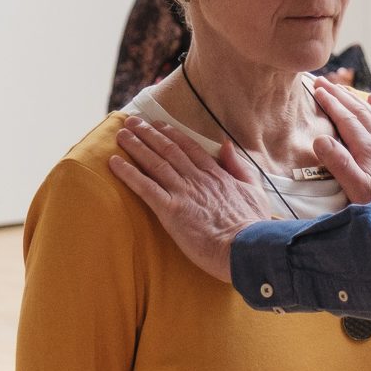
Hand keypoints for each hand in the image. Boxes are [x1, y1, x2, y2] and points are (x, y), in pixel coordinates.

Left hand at [107, 117, 277, 285]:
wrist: (246, 248)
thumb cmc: (252, 226)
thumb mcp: (255, 191)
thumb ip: (239, 167)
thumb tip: (227, 146)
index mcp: (216, 175)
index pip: (189, 147)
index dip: (171, 134)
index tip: (158, 124)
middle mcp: (197, 179)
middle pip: (168, 150)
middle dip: (148, 133)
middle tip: (132, 122)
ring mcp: (183, 193)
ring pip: (155, 163)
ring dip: (136, 146)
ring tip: (122, 134)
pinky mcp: (171, 211)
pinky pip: (146, 187)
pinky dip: (129, 173)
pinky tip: (115, 162)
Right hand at [309, 75, 370, 202]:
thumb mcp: (356, 189)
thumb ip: (339, 164)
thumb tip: (320, 139)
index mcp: (368, 149)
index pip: (346, 119)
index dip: (331, 103)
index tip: (318, 88)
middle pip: (359, 112)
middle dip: (340, 95)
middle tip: (324, 81)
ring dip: (358, 100)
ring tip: (344, 88)